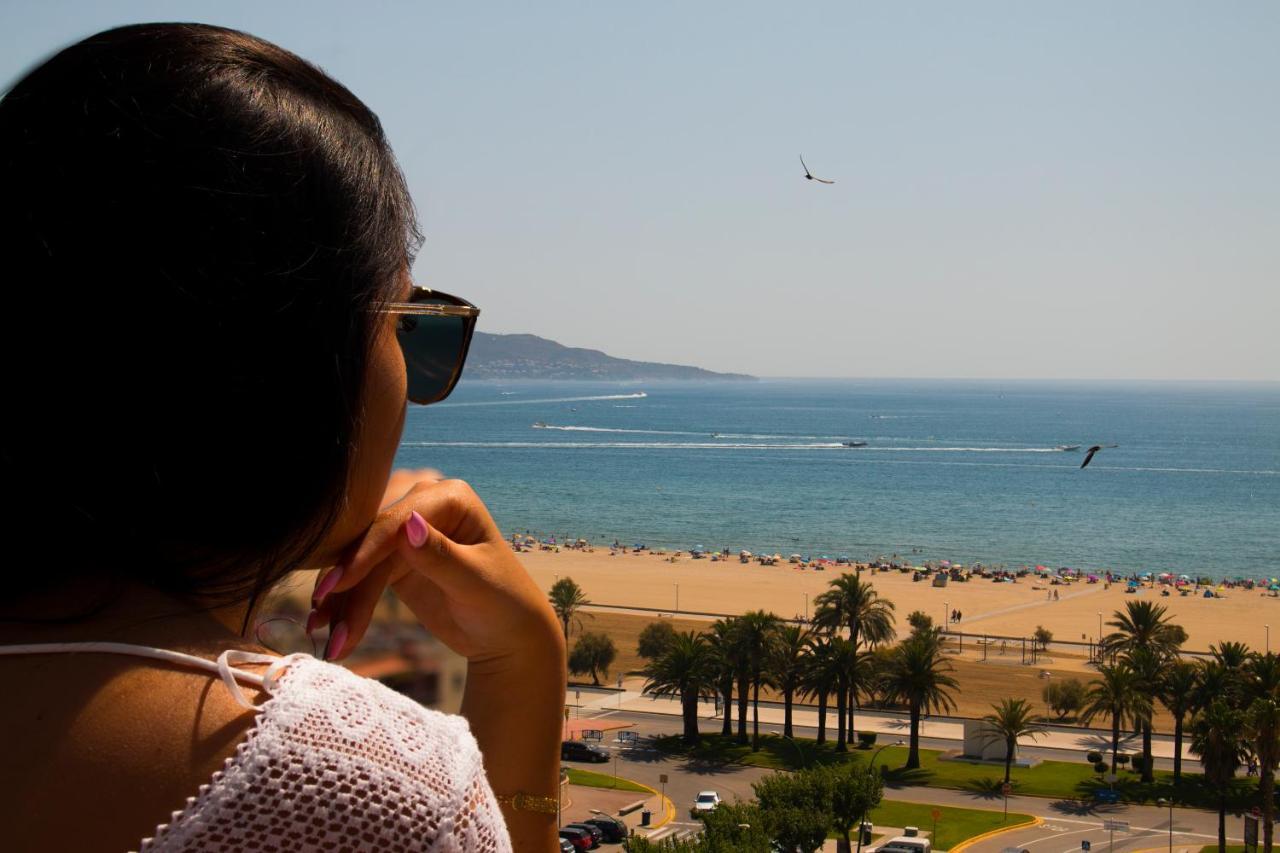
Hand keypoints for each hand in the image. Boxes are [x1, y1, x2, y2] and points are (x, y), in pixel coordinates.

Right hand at [310, 474, 562, 673]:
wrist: (507, 637)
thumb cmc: (504, 604)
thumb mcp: (474, 582)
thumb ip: (440, 555)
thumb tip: (407, 523)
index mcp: (450, 498)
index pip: (396, 521)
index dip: (364, 552)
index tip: (338, 583)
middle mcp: (423, 507)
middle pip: (370, 542)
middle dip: (345, 582)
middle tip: (319, 617)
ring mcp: (406, 534)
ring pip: (359, 565)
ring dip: (340, 602)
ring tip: (324, 637)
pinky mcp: (394, 562)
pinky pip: (361, 582)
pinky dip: (346, 606)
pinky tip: (329, 631)